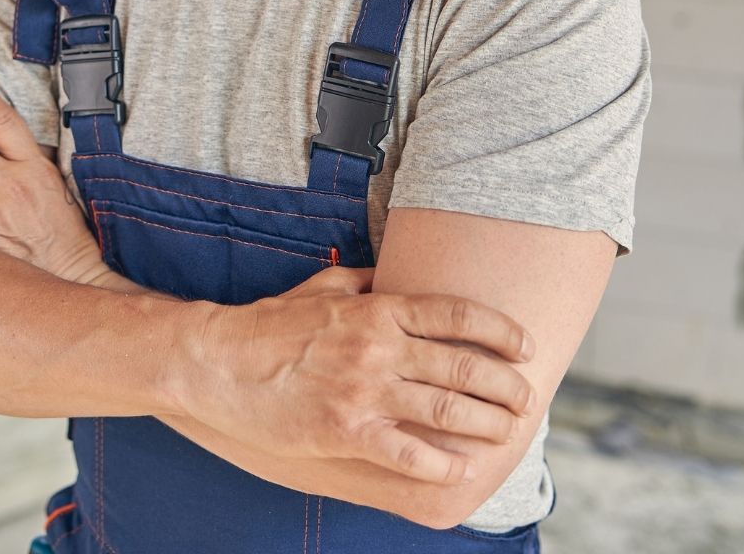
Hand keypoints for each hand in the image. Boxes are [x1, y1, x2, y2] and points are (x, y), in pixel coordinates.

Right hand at [179, 263, 536, 485]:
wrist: (217, 363)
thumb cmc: (270, 325)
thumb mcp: (321, 288)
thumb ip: (364, 282)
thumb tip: (394, 275)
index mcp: (377, 309)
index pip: (458, 316)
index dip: (502, 331)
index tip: (525, 348)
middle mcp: (378, 347)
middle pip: (464, 366)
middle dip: (506, 386)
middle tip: (526, 399)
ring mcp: (364, 390)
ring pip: (446, 410)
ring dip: (486, 423)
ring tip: (506, 432)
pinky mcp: (346, 431)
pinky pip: (408, 452)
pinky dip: (441, 463)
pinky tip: (460, 468)